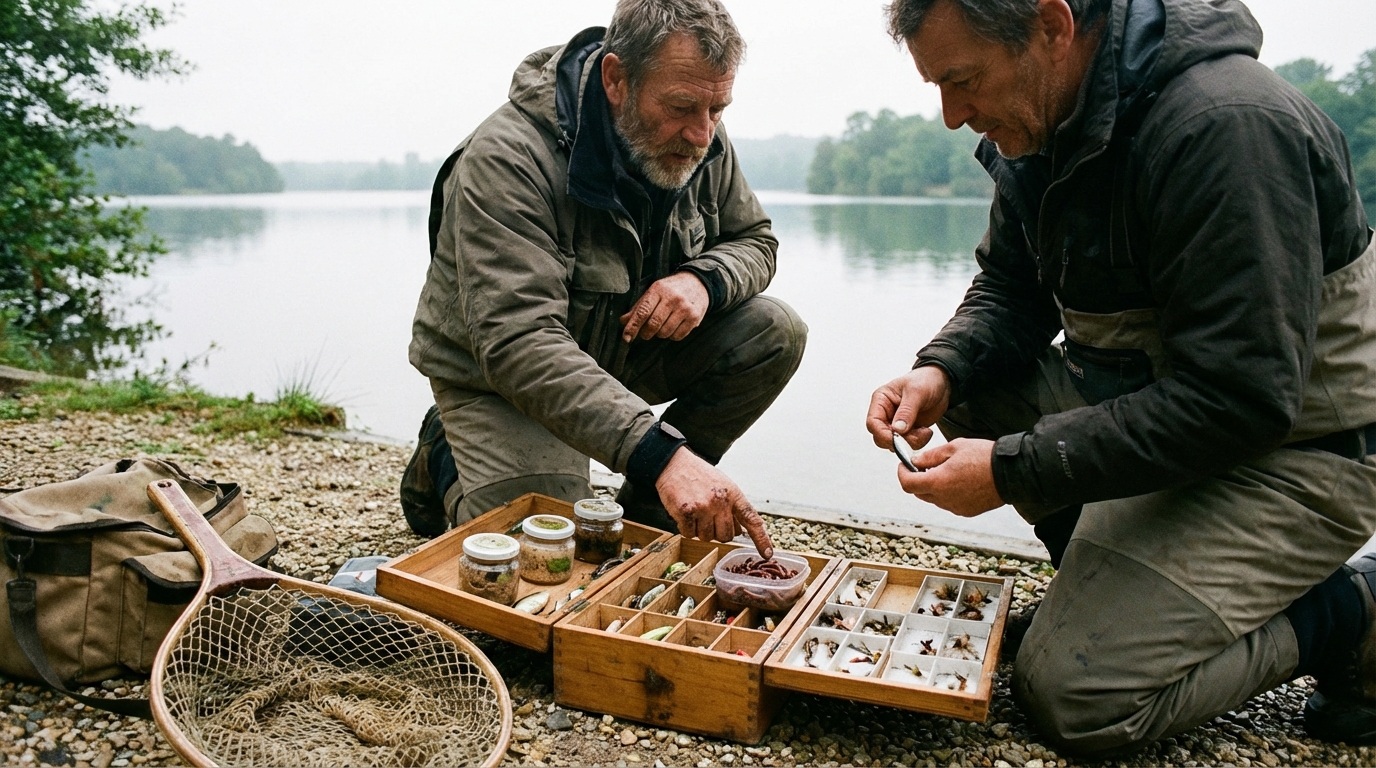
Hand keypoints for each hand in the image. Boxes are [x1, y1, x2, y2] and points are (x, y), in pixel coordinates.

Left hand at [620, 272, 709, 341]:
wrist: (698, 282)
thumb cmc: (672, 288)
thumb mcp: (654, 292)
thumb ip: (639, 307)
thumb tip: (623, 321)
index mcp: (658, 290)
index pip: (643, 312)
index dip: (633, 326)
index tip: (626, 337)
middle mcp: (672, 298)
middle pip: (653, 325)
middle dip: (646, 333)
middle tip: (646, 333)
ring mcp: (684, 308)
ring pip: (665, 333)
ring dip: (660, 334)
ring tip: (663, 325)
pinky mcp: (694, 317)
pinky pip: (677, 336)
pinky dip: (672, 336)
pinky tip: (674, 326)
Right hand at [654, 447, 774, 557]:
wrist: (674, 464)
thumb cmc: (700, 476)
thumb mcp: (724, 486)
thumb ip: (733, 507)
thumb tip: (740, 532)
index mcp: (733, 494)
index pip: (752, 519)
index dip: (761, 539)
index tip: (767, 553)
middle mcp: (720, 501)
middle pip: (726, 536)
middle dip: (718, 532)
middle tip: (709, 517)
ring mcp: (703, 507)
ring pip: (707, 538)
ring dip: (700, 530)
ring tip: (696, 511)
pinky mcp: (686, 512)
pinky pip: (689, 535)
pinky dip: (686, 528)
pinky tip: (685, 513)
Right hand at [866, 366, 951, 451]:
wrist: (942, 384)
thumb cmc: (926, 380)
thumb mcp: (916, 392)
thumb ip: (906, 411)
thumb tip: (897, 429)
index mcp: (881, 400)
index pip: (873, 423)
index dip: (883, 434)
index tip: (898, 439)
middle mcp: (886, 413)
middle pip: (881, 437)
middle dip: (899, 441)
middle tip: (916, 436)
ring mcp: (896, 423)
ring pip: (895, 444)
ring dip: (911, 442)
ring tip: (924, 431)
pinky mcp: (907, 431)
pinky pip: (907, 444)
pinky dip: (917, 442)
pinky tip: (925, 431)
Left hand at [898, 438, 1002, 516]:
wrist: (1012, 473)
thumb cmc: (984, 456)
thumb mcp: (954, 447)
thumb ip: (930, 456)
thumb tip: (914, 462)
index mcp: (938, 482)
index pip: (907, 484)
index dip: (902, 474)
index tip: (904, 465)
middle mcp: (945, 499)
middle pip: (919, 493)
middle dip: (916, 479)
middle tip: (923, 466)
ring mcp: (956, 508)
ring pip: (934, 499)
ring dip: (932, 487)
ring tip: (945, 470)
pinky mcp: (967, 511)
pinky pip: (949, 503)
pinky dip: (947, 493)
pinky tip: (958, 480)